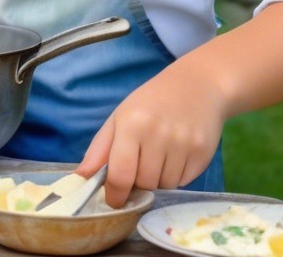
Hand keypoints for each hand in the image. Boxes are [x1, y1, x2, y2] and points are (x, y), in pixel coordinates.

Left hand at [79, 56, 225, 206]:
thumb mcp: (120, 117)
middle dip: (139, 181)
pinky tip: (177, 154)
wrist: (198, 84)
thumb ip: (99, 149)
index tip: (115, 198)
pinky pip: (183, 183)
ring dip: (159, 179)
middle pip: (144, 184)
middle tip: (142, 161)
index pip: (120, 175)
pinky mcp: (202, 154)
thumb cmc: (152, 101)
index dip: (115, 194)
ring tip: (161, 155)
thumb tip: (80, 178)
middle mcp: (158, 134)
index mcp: (132, 124)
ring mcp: (183, 144)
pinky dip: (177, 176)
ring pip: (164, 186)